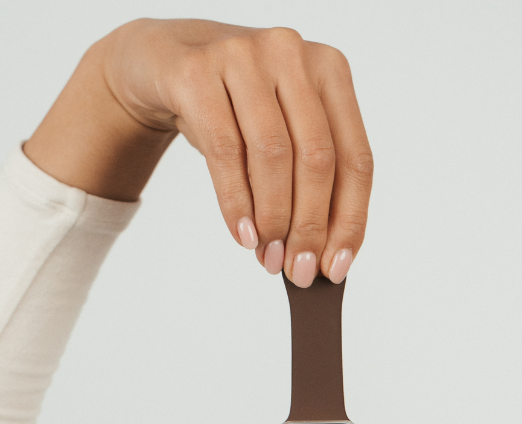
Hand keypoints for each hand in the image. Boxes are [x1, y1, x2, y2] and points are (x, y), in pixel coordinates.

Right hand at [25, 19, 372, 286]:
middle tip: (298, 271)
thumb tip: (324, 257)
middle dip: (309, 227)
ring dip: (273, 219)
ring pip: (272, 156)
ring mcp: (243, 56)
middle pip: (316, 159)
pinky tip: (242, 235)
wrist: (166, 66)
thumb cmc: (236, 111)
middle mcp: (292, 54)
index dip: (349, 220)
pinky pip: (224, 150)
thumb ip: (309, 185)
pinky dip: (236, 202)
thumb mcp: (283, 136)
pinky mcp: (196, 72)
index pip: (354, 159)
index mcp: (330, 71)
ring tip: (267, 257)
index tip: (336, 268)